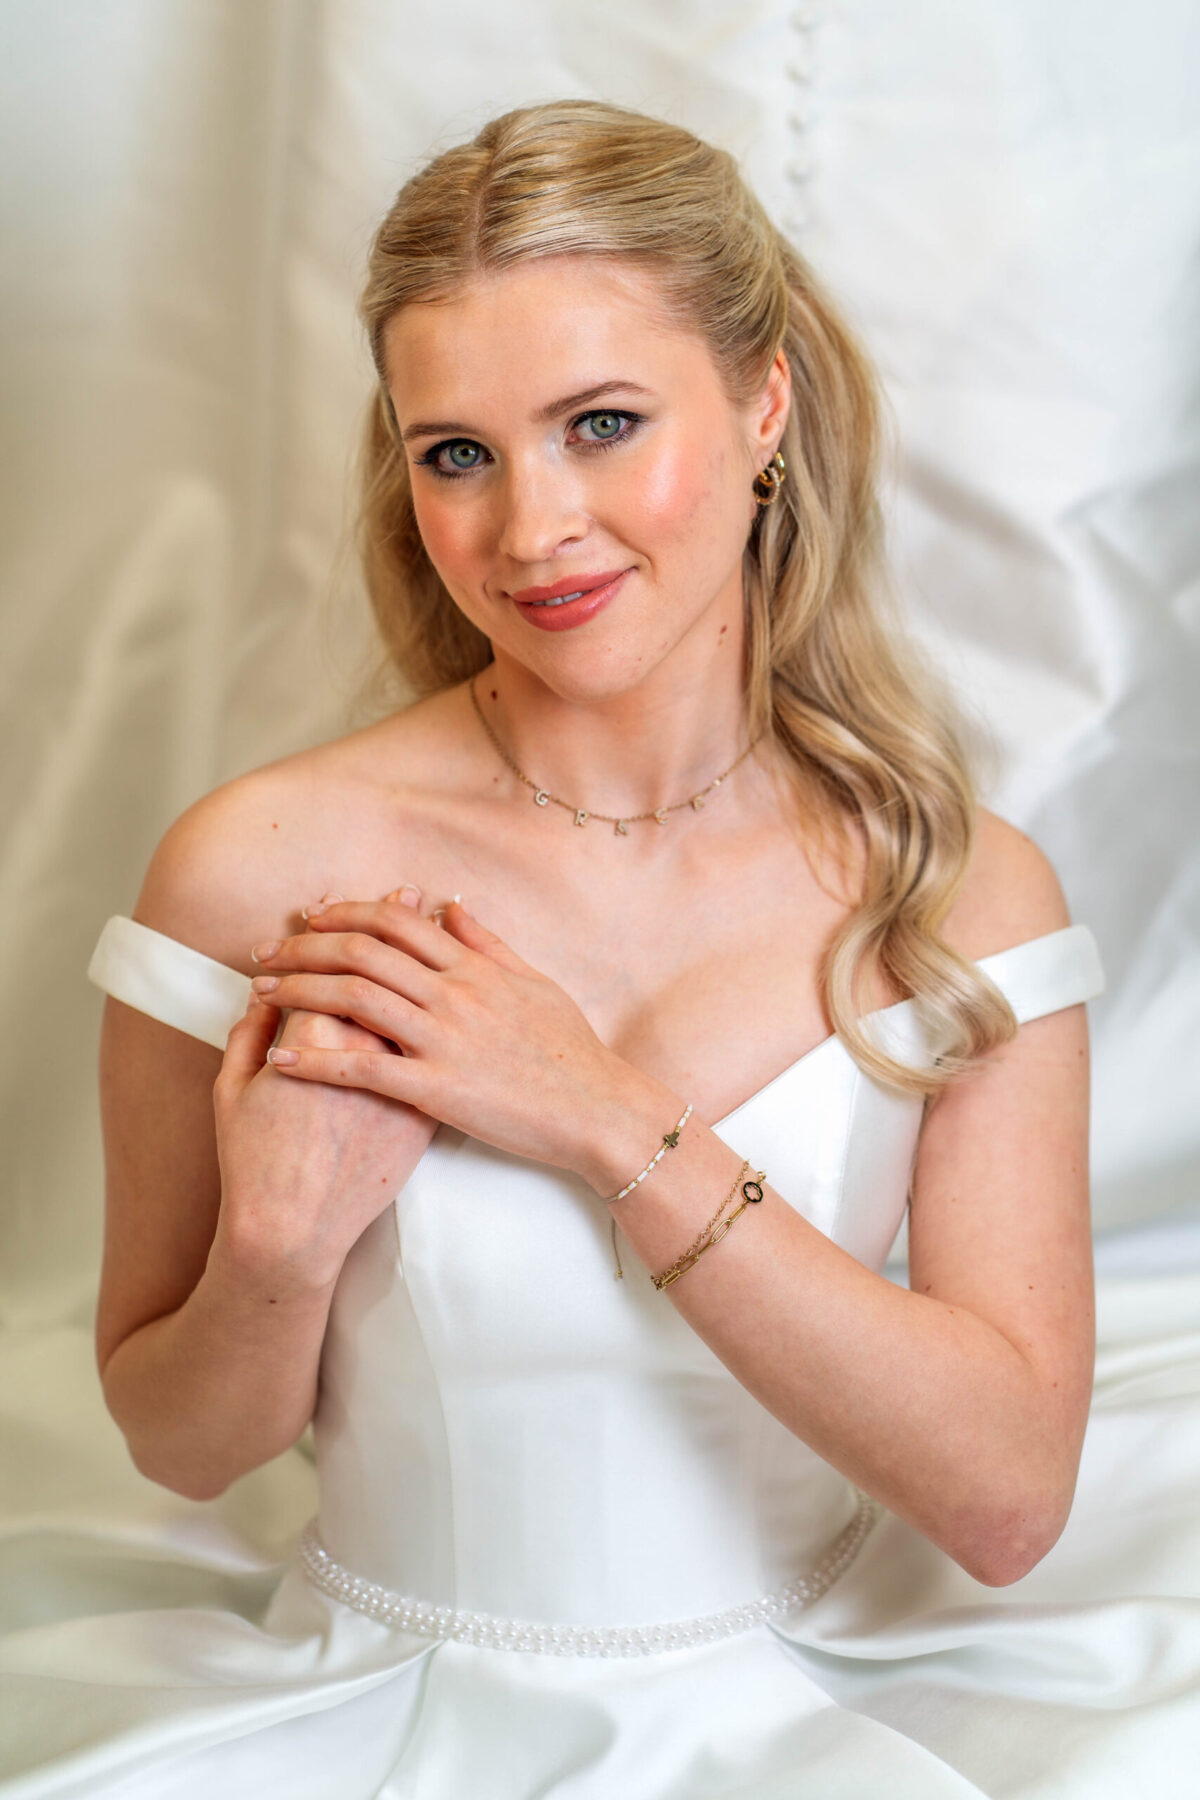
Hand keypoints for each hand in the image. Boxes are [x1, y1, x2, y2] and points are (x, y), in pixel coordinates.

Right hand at [211, 896, 439, 1292]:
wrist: (296, 1231)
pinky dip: (449, 1020)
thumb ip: (246, 1036)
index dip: (345, 928)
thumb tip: (260, 997)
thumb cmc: (253, 1162)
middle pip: (392, 968)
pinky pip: (444, 1056)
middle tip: (406, 894)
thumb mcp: (231, 1092)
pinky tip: (454, 1000)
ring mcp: (402, 1081)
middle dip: (398, 927)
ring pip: (428, 1005)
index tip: (350, 903)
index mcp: (315, 1036)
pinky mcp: (423, 1114)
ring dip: (434, 963)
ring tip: (439, 930)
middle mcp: (366, 1050)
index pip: (339, 963)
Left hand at [246, 897, 638, 1182]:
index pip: (397, 922)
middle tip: (265, 951)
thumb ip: (488, 943)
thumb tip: (453, 905)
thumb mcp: (534, 982)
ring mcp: (444, 1040)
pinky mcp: (436, 1089)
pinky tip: (280, 1057)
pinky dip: (316, 1059)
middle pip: (363, 952)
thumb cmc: (571, 1051)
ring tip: (261, 992)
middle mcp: (454, 994)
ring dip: (300, 990)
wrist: (597, 1108)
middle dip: (306, 946)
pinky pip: (363, 1068)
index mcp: (474, 968)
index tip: (310, 916)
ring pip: (355, 999)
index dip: (346, 913)